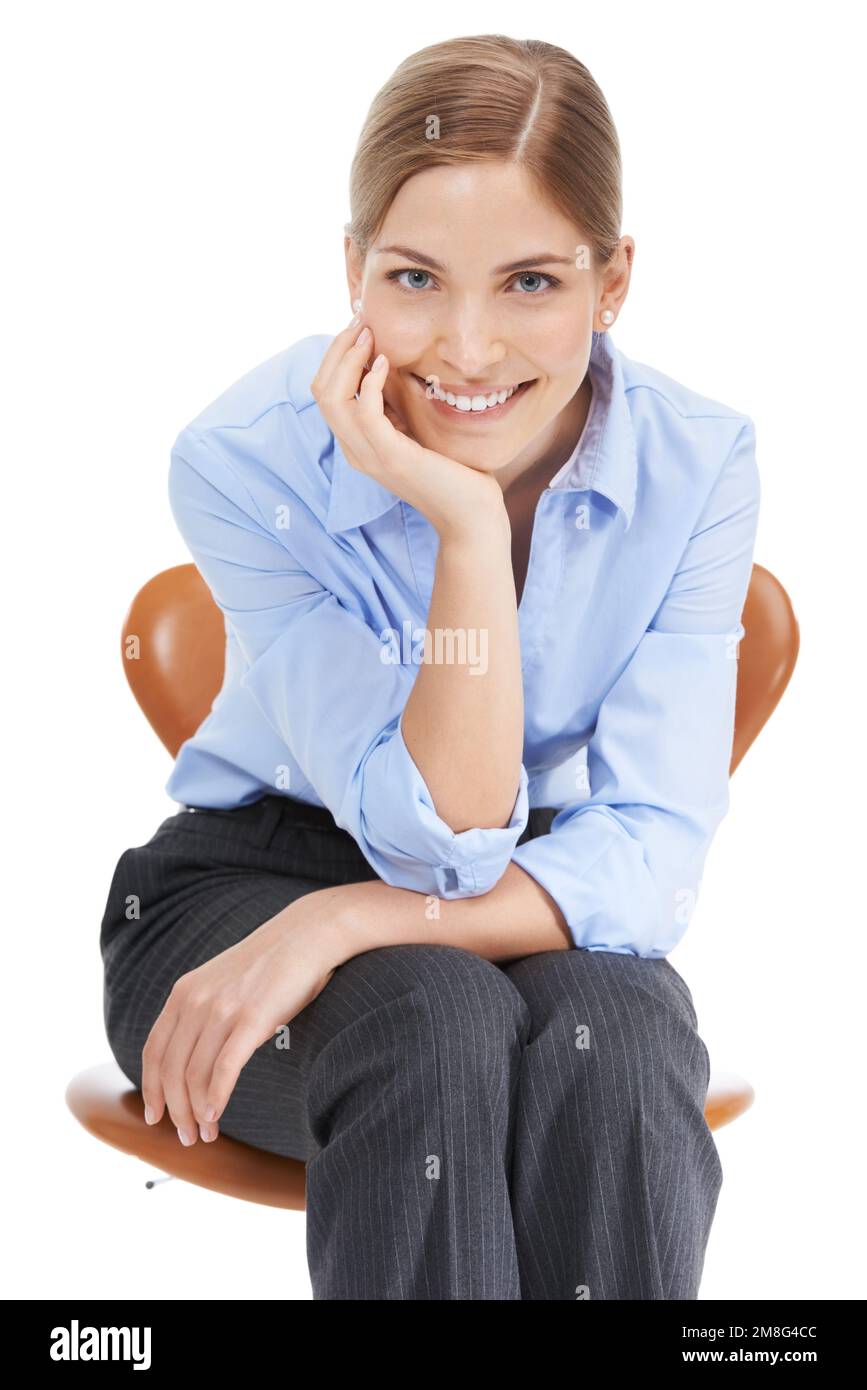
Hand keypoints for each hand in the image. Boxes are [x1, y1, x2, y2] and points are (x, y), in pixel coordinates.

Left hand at [140, 892, 345, 1144]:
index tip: (155, 1116)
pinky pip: (224, 1069)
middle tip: (187, 1137)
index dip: (151, 1089)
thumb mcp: (222, 983)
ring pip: (194, 1076)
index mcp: (184, 993)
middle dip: (174, 1111)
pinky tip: (216, 1116)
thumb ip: (202, 1011)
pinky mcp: (252, 1019)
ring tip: (206, 1134)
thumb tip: (194, 1056)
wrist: (307, 935)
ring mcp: (222, 1009)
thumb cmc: (271, 965)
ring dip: (197, 1113)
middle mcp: (195, 1001)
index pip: (154, 1051)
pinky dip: (216, 1099)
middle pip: (170, 1071)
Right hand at [310, 314, 509, 542]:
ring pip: (332, 397)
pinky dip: (371, 380)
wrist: (470, 513)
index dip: (337, 355)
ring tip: (371, 335)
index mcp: (357, 443)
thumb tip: (386, 361)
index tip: (361, 328)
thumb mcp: (414, 429)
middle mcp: (355, 450)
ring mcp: (370, 455)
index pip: (325, 391)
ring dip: (349, 358)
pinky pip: (364, 411)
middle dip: (337, 349)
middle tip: (362, 322)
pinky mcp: (391, 457)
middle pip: (321, 390)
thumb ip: (395, 405)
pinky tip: (388, 362)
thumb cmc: (450, 471)